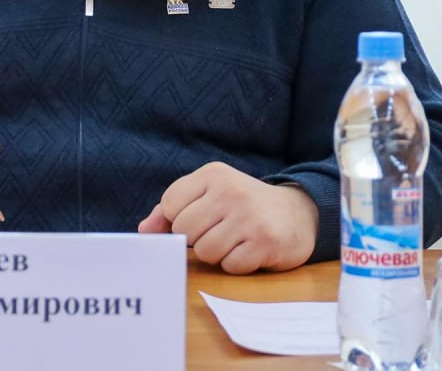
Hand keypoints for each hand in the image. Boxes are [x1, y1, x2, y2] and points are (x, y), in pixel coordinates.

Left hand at [136, 162, 317, 273]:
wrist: (297, 214)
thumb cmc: (241, 206)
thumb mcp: (209, 196)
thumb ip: (172, 210)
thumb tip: (144, 231)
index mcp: (213, 174)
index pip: (170, 204)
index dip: (177, 220)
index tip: (198, 218)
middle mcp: (231, 191)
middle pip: (185, 231)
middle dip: (197, 239)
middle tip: (220, 231)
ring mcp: (249, 217)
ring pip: (205, 252)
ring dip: (217, 254)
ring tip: (235, 240)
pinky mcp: (265, 242)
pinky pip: (230, 266)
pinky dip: (236, 265)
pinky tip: (250, 250)